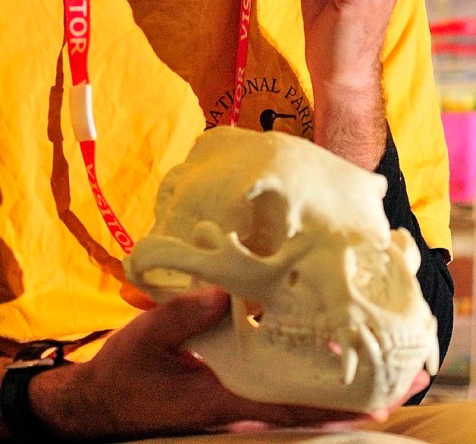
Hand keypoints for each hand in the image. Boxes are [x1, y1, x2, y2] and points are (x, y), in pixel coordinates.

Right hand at [28, 289, 429, 438]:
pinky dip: (303, 382)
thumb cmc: (124, 373)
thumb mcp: (147, 338)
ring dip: (334, 392)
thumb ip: (182, 315)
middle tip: (399, 383)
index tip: (374, 402)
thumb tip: (223, 293)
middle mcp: (237, 405)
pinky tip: (321, 357)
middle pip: (304, 409)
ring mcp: (234, 401)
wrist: (100, 403)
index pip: (287, 405)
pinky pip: (274, 389)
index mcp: (222, 397)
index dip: (332, 405)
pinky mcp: (228, 390)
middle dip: (351, 402)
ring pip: (293, 401)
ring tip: (377, 375)